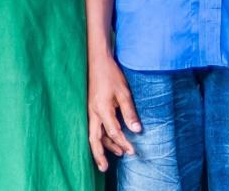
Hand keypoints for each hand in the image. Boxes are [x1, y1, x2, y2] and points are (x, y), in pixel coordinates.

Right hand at [87, 53, 140, 171]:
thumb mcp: (124, 92)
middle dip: (99, 154)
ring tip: (117, 153)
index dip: (123, 143)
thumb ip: (129, 112)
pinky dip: (101, 135)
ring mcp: (91, 110)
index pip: (113, 132)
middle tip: (104, 168)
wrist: (97, 60)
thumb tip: (137, 130)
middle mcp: (93, 112)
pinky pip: (94, 126)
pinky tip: (109, 138)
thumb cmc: (111, 74)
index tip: (132, 152)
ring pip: (94, 133)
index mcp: (102, 109)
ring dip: (104, 145)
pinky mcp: (91, 107)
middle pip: (94, 138)